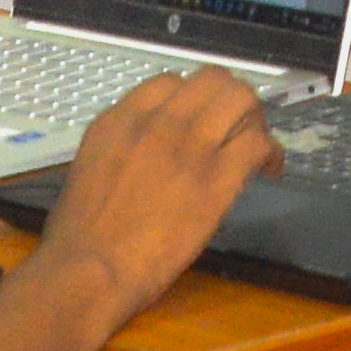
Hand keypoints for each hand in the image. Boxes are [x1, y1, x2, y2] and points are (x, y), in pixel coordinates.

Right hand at [26, 66, 274, 302]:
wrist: (87, 271)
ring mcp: (189, 147)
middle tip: (237, 126)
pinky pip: (257, 144)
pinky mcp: (216, 179)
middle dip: (230, 98)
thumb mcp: (91, 171)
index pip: (169, 82)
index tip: (200, 120)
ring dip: (254, 118)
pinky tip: (269, 170)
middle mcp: (157, 122)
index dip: (191, 99)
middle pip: (211, 80)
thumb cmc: (79, 237)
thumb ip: (123, 151)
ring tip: (255, 143)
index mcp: (119, 121)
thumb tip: (149, 157)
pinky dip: (270, 152)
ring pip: (240, 100)